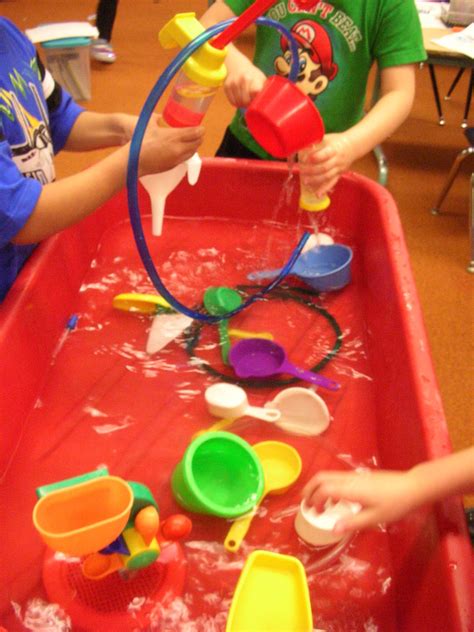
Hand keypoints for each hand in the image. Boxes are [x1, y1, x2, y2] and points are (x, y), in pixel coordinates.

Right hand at [138, 119, 203, 175]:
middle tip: (198, 133)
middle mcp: (178, 148)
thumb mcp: (149, 124)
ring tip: (192, 141)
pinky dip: (187, 153)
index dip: (201, 130)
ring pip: (192, 152)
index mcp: (174, 136)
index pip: (195, 133)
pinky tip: (183, 149)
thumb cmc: (140, 141)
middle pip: (197, 143)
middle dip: (199, 137)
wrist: (134, 160)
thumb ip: (157, 119)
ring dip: (194, 146)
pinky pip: (185, 158)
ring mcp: (176, 158)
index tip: (201, 127)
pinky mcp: (173, 166)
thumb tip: (161, 116)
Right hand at [224, 57, 266, 107]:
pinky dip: (236, 103)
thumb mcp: (261, 79)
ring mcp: (233, 83)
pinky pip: (232, 102)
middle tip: (251, 105)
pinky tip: (240, 100)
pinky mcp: (226, 86)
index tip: (258, 101)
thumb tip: (274, 103)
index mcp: (254, 78)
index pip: (255, 93)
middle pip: (246, 101)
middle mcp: (243, 80)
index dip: (256, 100)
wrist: (238, 65)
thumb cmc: (253, 75)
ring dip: (242, 105)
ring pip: (238, 103)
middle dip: (249, 105)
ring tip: (246, 102)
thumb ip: (266, 90)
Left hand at [299, 133, 355, 197]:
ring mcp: (338, 168)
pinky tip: (317, 195)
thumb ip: (316, 142)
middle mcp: (337, 160)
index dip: (315, 158)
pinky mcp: (339, 175)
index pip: (325, 155)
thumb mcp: (328, 138)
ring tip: (305, 181)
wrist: (353, 146)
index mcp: (334, 149)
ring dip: (315, 180)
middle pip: (324, 167)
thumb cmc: (337, 141)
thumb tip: (301, 145)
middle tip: (302, 171)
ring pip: (327, 176)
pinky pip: (332, 183)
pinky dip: (324, 189)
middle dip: (311, 171)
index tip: (305, 159)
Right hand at [302, 469, 423, 533]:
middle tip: (306, 503)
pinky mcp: (360, 476)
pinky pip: (338, 477)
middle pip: (322, 477)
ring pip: (329, 475)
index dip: (315, 499)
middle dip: (310, 488)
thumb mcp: (374, 518)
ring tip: (318, 503)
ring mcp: (355, 475)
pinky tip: (336, 499)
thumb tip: (333, 529)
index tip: (313, 512)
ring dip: (319, 486)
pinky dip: (329, 485)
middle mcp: (349, 478)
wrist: (412, 487)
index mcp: (351, 489)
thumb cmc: (395, 504)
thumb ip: (352, 523)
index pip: (324, 488)